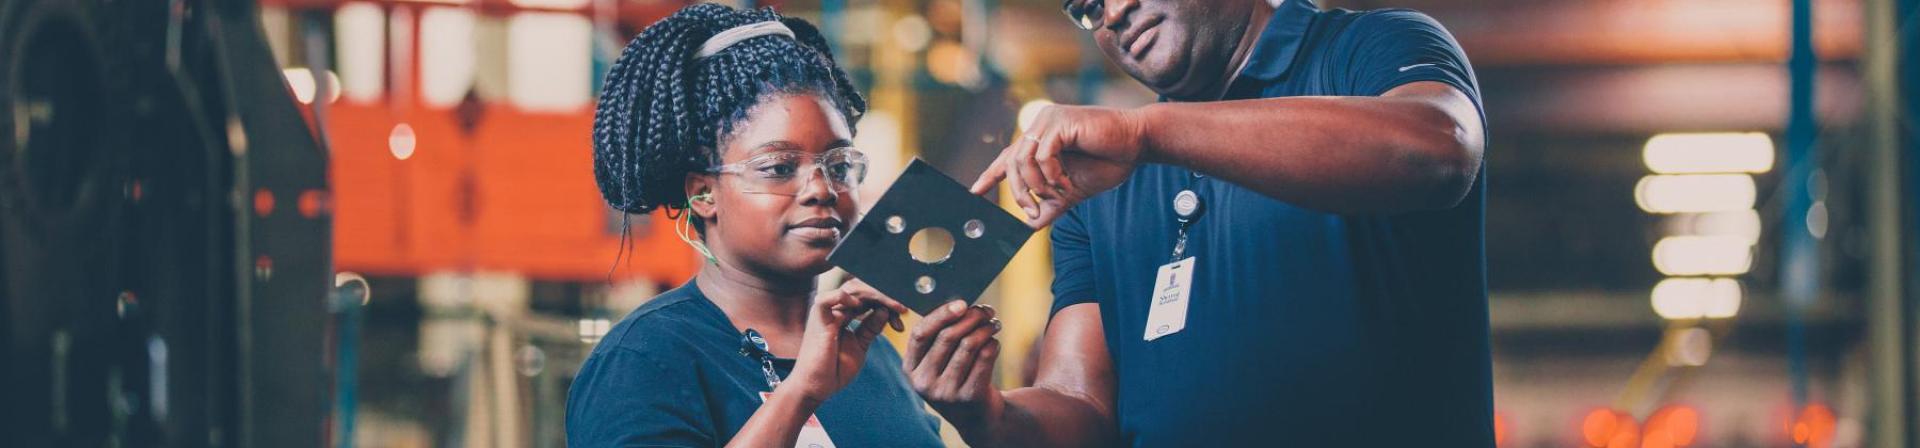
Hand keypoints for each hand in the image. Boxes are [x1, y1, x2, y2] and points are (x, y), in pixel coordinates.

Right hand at [784, 279, 907, 403]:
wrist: (816, 388)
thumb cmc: (834, 369)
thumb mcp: (860, 345)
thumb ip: (871, 327)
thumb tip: (885, 310)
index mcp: (844, 313)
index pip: (867, 296)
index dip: (886, 301)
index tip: (903, 313)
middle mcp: (835, 309)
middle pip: (862, 288)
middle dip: (885, 296)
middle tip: (903, 308)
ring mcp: (826, 313)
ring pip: (851, 290)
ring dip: (876, 295)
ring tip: (894, 306)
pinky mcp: (817, 320)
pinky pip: (826, 300)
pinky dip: (843, 297)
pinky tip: (860, 305)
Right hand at [903, 300, 1005, 436]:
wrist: (976, 418)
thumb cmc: (956, 377)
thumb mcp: (938, 363)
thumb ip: (939, 336)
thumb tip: (959, 302)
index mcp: (910, 369)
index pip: (920, 334)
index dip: (941, 314)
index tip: (961, 303)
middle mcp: (924, 382)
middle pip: (947, 336)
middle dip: (970, 317)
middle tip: (986, 310)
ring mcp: (946, 392)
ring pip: (969, 345)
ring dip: (985, 329)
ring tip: (994, 324)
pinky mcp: (969, 397)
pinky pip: (984, 358)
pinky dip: (993, 344)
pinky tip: (994, 342)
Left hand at [972, 104, 1145, 227]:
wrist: (1135, 146)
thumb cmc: (1107, 162)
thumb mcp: (1071, 190)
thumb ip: (1050, 204)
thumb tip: (1030, 225)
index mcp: (1040, 139)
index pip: (1008, 158)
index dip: (991, 175)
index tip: (975, 192)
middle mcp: (1039, 126)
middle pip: (1012, 163)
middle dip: (1019, 192)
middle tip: (1031, 211)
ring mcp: (1048, 121)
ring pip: (1024, 161)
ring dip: (1038, 186)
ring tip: (1060, 193)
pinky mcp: (1060, 122)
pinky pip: (1043, 155)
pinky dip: (1052, 175)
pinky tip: (1067, 182)